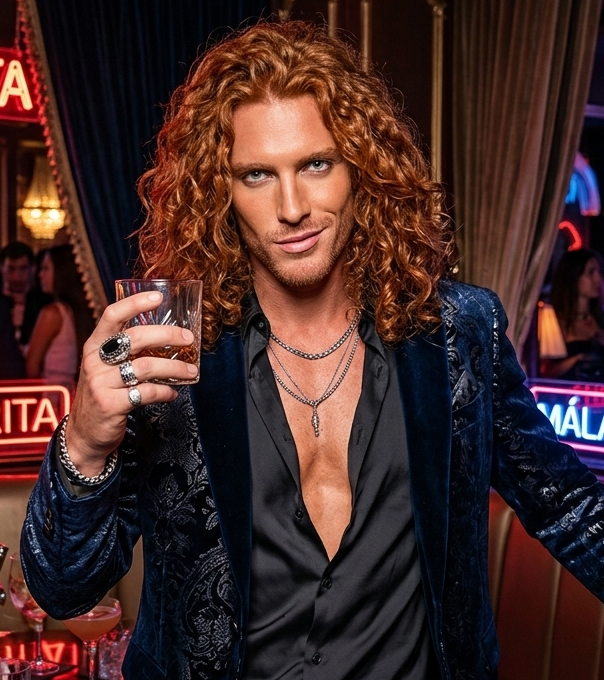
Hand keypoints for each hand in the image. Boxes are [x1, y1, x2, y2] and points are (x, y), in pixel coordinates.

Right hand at [65, 291, 197, 475]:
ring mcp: (101, 383)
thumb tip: (168, 334)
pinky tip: (173, 393)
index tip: (158, 296)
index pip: (111, 315)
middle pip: (135, 338)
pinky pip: (146, 393)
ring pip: (146, 367)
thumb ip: (127, 350)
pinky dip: (165, 392)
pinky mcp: (110, 405)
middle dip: (167, 335)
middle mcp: (95, 361)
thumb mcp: (106, 367)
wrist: (84, 433)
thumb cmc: (104, 393)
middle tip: (189, 339)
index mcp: (95, 345)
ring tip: (190, 371)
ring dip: (175, 368)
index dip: (134, 303)